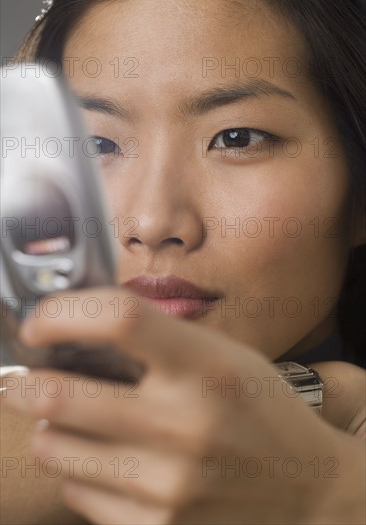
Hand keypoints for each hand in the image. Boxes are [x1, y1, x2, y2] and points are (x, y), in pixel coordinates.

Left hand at [2, 288, 364, 524]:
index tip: (39, 323)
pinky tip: (112, 460)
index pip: (119, 319)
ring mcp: (168, 485)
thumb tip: (78, 330)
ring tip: (75, 420)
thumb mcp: (222, 355)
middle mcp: (185, 424)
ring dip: (53, 427)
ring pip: (54, 448)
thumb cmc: (258, 408)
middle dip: (26, 383)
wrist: (306, 489)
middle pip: (60, 394)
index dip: (63, 313)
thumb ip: (157, 339)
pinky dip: (80, 470)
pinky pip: (77, 491)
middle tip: (27, 378)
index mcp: (206, 365)